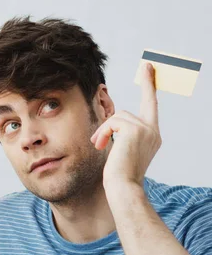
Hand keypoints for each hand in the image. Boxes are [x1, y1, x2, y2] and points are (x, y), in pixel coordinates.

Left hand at [91, 63, 160, 194]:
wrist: (122, 187)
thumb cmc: (118, 175)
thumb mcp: (121, 151)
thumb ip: (121, 135)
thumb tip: (113, 125)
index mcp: (152, 136)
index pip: (151, 106)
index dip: (150, 86)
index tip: (149, 68)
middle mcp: (153, 131)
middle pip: (127, 112)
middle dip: (117, 116)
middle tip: (117, 113)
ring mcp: (146, 129)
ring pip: (117, 117)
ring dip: (104, 131)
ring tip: (100, 147)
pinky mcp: (135, 129)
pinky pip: (112, 121)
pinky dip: (103, 132)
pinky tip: (101, 146)